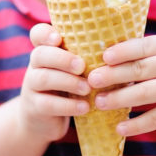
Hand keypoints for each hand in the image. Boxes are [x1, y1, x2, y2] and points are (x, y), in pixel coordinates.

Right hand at [19, 23, 91, 140]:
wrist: (44, 121)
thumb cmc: (69, 89)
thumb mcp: (75, 71)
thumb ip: (89, 58)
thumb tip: (124, 48)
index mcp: (47, 51)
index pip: (37, 34)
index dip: (45, 34)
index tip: (59, 38)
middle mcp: (35, 66)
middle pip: (39, 54)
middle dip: (62, 59)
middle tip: (82, 66)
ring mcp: (31, 86)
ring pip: (42, 78)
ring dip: (67, 82)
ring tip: (87, 88)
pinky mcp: (34, 107)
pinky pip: (47, 104)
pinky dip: (67, 106)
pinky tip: (84, 107)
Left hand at [89, 35, 155, 135]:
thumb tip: (117, 55)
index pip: (143, 45)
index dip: (121, 51)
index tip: (102, 57)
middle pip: (139, 69)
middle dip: (112, 75)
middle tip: (91, 80)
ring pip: (144, 94)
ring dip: (119, 99)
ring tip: (100, 103)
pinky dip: (136, 124)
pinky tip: (120, 128)